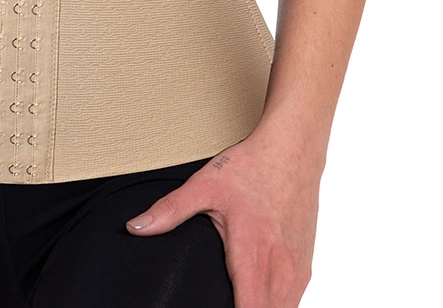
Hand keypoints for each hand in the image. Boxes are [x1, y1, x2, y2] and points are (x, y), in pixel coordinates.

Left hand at [125, 127, 320, 306]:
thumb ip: (170, 210)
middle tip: (217, 300)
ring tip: (233, 300)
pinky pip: (293, 300)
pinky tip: (258, 298)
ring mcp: (297, 267)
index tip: (212, 306)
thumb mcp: (204, 185)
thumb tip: (135, 227)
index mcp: (251, 250)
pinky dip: (276, 304)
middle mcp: (279, 264)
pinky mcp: (306, 264)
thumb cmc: (250, 167)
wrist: (292, 150)